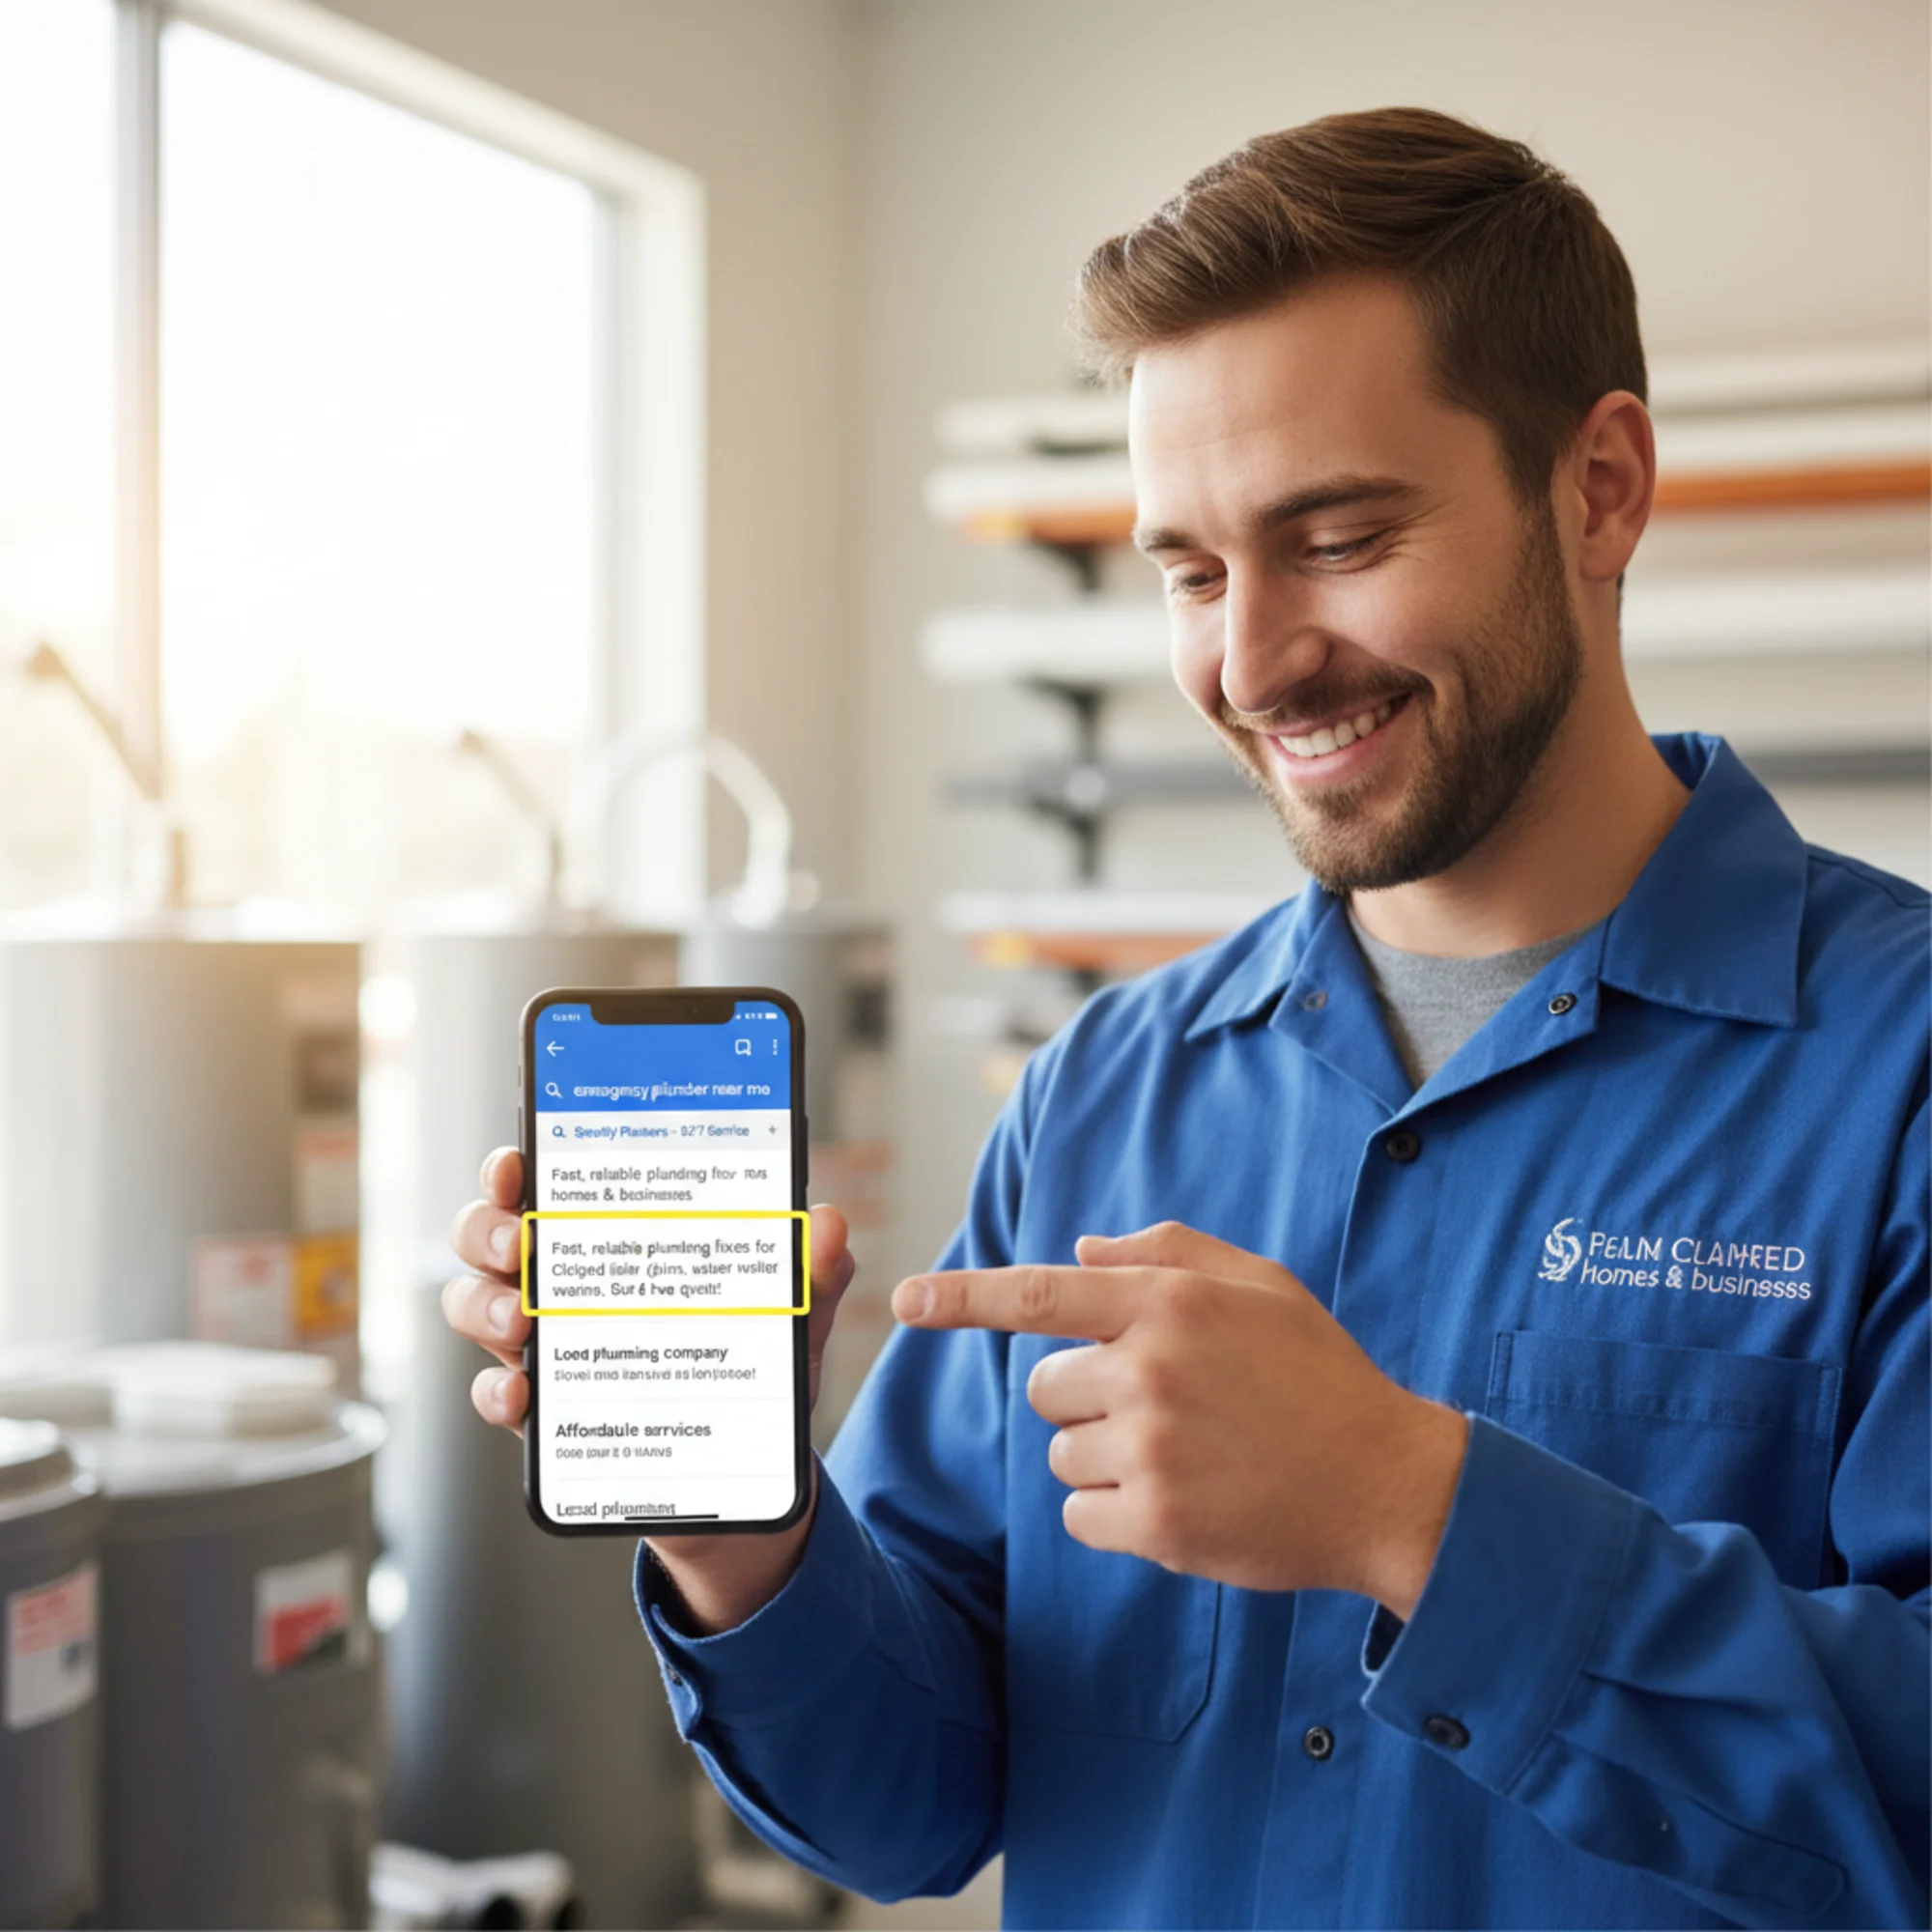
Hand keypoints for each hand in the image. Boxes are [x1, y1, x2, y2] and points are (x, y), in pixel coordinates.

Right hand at [444, 1147, 858, 1629]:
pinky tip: (524, 1395)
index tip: (517, 1161)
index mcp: (615, 1234)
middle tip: (521, 1243)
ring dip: (485, 1306)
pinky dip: (496, 1391)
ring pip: (474, 1304)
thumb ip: (811, 1269)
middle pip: (487, 1234)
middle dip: (487, 1228)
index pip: (547, 1182)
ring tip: (525, 1323)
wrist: (743, 1463)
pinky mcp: (543, 1409)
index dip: (515, 1166)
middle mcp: (563, 1278)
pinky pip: (493, 1393)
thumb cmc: (751, 1357)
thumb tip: (828, 1223)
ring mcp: (543, 1343)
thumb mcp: (790, 1312)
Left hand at [891, 1221, 1467, 1617]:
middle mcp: (1149, 1368)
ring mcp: (1152, 1448)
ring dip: (1105, 1458)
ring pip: (1061, 1452)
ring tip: (1187, 1455)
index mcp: (1168, 1302)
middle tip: (1168, 1408)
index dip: (962, 1297)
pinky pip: (1080, 1514)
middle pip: (1045, 1386)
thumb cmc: (1318, 1375)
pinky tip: (1181, 1500)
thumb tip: (1077, 1252)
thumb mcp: (1260, 1285)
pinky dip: (1114, 1514)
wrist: (1387, 1483)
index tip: (903, 1300)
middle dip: (1088, 1396)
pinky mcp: (1158, 1521)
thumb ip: (1164, 1254)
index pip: (1038, 1294)